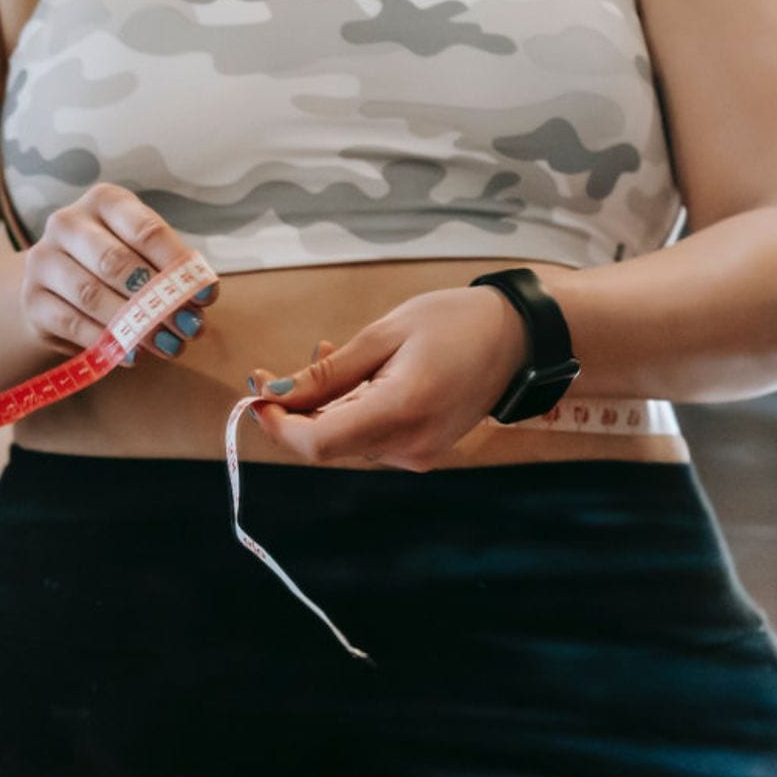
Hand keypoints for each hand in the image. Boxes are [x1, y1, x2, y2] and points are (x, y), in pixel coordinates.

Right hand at [20, 183, 217, 362]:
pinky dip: (107, 341)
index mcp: (103, 201)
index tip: (208, 296)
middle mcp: (67, 223)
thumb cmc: (116, 266)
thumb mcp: (144, 255)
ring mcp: (43, 260)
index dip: (179, 265)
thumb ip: (171, 271)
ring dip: (134, 325)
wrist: (57, 288)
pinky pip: (72, 323)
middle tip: (189, 328)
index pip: (145, 230)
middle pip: (115, 263)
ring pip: (91, 295)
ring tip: (167, 345)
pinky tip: (134, 354)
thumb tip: (200, 299)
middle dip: (157, 300)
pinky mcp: (32, 300)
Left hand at [248, 287, 528, 470]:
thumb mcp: (383, 335)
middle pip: (324, 445)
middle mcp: (409, 445)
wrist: (519, 338)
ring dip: (319, 406)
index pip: (316, 445)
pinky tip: (352, 376)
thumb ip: (327, 373)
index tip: (256, 393)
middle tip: (271, 370)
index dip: (277, 425)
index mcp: (401, 412)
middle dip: (291, 411)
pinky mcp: (421, 451)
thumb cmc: (455, 322)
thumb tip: (273, 394)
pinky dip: (346, 410)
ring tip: (326, 356)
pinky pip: (367, 437)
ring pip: (342, 440)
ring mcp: (418, 454)